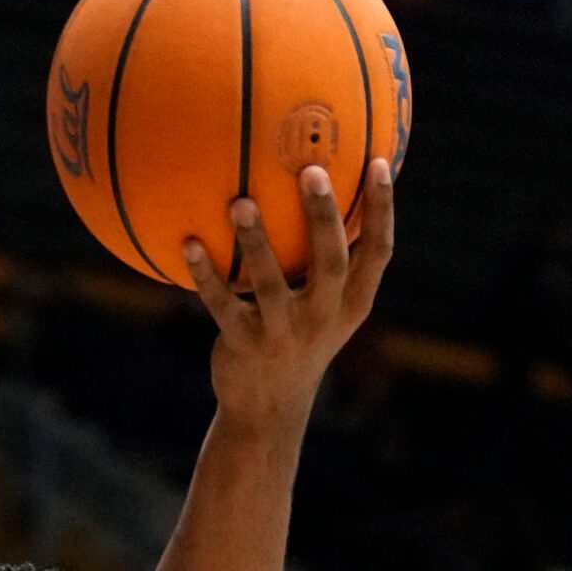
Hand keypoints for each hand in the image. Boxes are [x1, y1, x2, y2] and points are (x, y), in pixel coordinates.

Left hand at [180, 160, 394, 430]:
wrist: (269, 408)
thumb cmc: (299, 338)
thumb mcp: (328, 307)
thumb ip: (330, 259)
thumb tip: (326, 188)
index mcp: (352, 303)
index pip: (379, 251)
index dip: (383, 208)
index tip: (379, 162)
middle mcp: (324, 317)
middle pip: (332, 261)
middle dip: (324, 216)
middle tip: (311, 170)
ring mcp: (283, 333)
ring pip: (271, 283)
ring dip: (256, 241)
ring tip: (240, 202)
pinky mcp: (244, 344)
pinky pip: (221, 304)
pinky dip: (204, 274)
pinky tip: (188, 242)